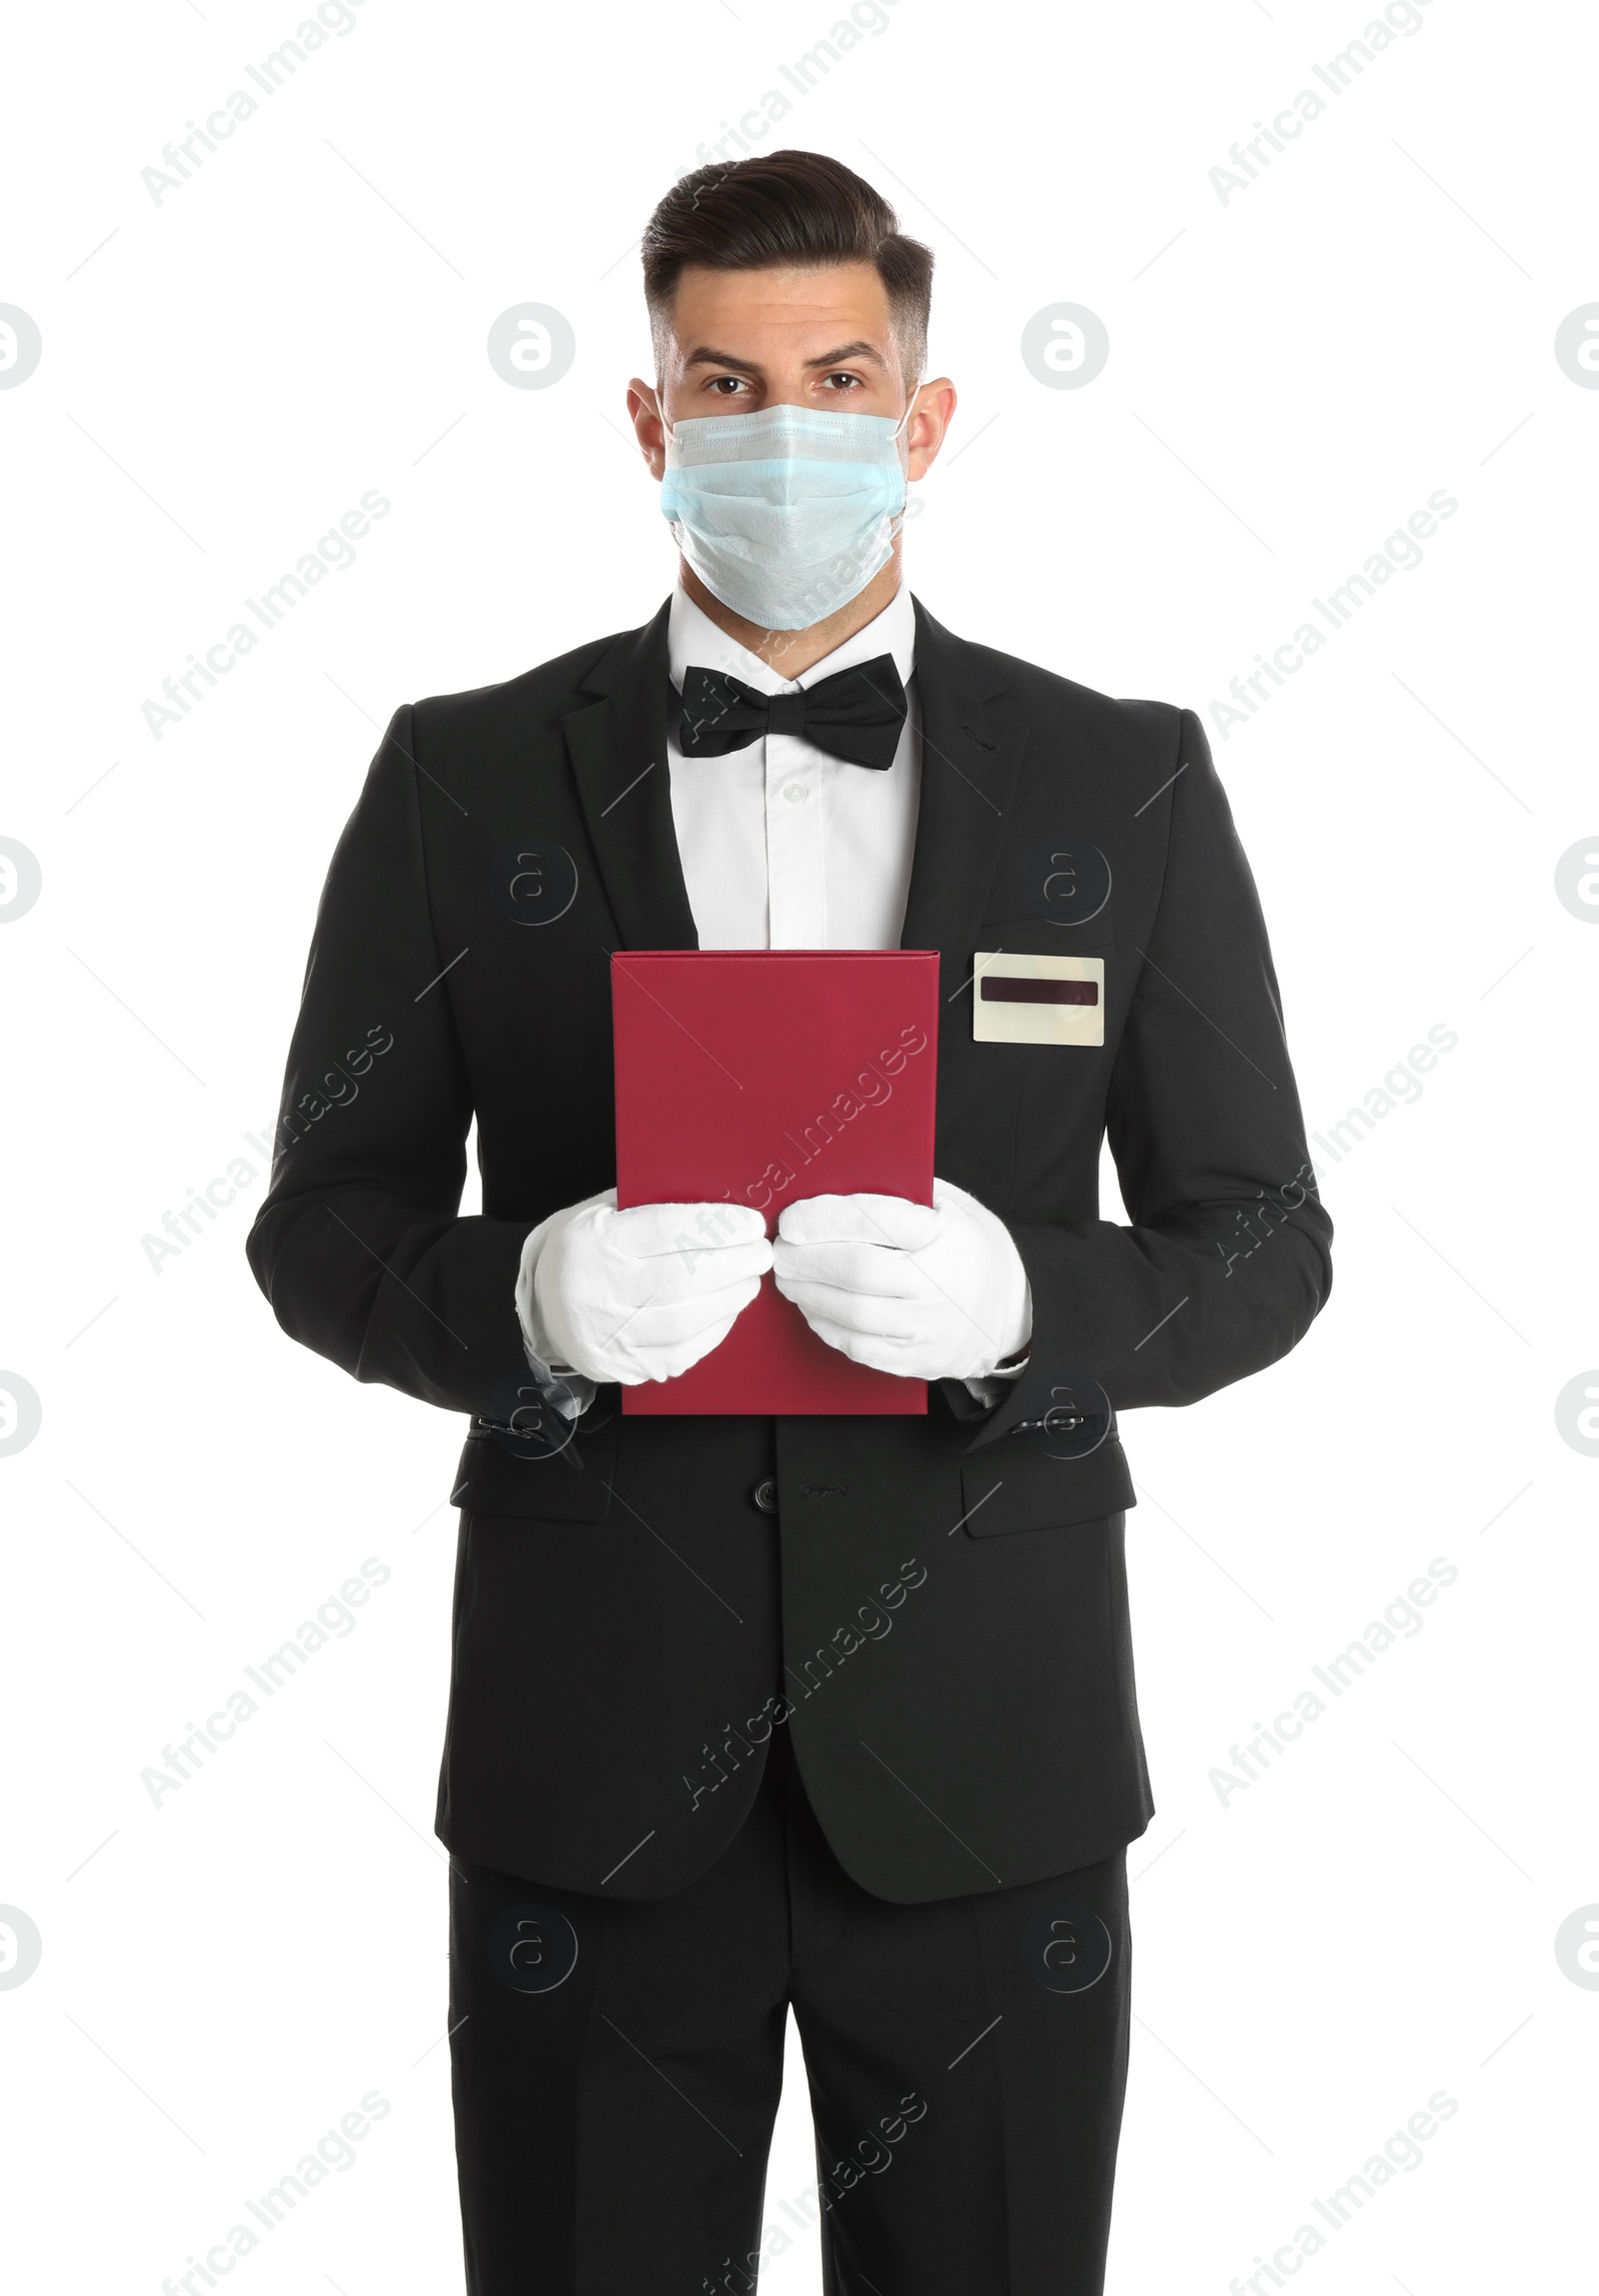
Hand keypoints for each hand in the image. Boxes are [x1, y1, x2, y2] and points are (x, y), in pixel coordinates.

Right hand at [528, 1191, 771, 1385]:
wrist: (543, 1306)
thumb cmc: (583, 1251)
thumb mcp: (602, 1214)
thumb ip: (651, 1206)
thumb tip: (719, 1204)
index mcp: (595, 1243)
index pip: (668, 1231)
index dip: (717, 1226)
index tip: (750, 1223)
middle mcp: (599, 1291)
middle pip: (683, 1278)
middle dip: (734, 1263)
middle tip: (762, 1252)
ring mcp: (610, 1335)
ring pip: (686, 1320)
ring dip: (730, 1298)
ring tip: (750, 1279)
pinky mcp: (623, 1366)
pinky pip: (681, 1352)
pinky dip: (713, 1330)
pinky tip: (727, 1310)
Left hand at [772, 1177, 1030, 1381]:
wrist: (1014, 1309)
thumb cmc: (971, 1249)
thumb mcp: (954, 1206)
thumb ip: (905, 1192)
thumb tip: (837, 1179)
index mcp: (945, 1235)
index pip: (877, 1221)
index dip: (826, 1219)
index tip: (793, 1218)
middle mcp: (938, 1284)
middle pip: (858, 1271)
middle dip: (808, 1260)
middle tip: (781, 1252)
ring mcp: (928, 1327)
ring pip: (854, 1314)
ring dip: (809, 1295)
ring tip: (789, 1279)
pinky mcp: (917, 1359)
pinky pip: (861, 1347)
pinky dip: (828, 1327)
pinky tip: (813, 1309)